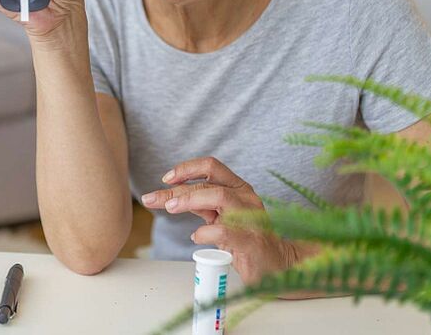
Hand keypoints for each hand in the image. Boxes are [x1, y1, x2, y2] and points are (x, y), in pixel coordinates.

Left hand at [140, 156, 299, 284]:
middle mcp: (245, 197)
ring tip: (170, 208)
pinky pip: (225, 230)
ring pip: (219, 196)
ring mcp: (251, 217)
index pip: (211, 166)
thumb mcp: (221, 217)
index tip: (166, 178)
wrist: (276, 264)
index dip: (186, 168)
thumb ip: (202, 205)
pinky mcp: (252, 239)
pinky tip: (196, 237)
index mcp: (238, 188)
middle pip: (208, 183)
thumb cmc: (245, 239)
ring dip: (190, 200)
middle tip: (153, 198)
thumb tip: (169, 197)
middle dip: (177, 189)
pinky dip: (205, 232)